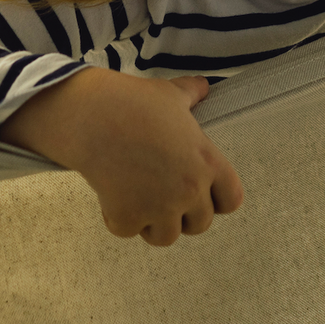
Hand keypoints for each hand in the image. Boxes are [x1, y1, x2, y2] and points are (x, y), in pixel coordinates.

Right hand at [0, 69, 243, 245]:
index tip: (202, 193)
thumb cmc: (133, 103)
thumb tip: (204, 86)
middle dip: (183, 214)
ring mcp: (160, 208)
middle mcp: (189, 190)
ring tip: (139, 201)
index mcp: (207, 162)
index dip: (217, 199)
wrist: (93, 117)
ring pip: (166, 236)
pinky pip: (128, 230)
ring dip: (153, 224)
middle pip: (200, 224)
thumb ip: (191, 94)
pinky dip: (119, 219)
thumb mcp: (169, 94)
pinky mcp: (129, 217)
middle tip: (163, 195)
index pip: (231, 200)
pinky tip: (111, 196)